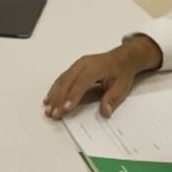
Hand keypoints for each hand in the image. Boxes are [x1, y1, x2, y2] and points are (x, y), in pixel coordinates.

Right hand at [42, 37, 161, 119]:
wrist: (123, 57)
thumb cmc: (122, 72)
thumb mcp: (122, 86)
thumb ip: (112, 99)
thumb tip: (105, 112)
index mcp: (95, 67)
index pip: (81, 82)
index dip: (73, 96)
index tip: (65, 109)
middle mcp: (83, 64)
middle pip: (68, 81)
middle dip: (59, 98)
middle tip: (53, 113)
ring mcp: (77, 65)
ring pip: (62, 80)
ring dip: (54, 95)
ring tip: (48, 109)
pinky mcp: (74, 68)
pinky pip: (62, 78)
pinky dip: (54, 89)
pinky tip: (48, 99)